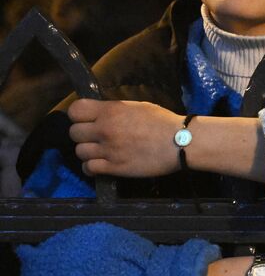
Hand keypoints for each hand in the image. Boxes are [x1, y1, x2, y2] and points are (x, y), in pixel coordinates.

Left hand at [69, 99, 183, 176]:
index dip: (78, 115)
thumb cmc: (163, 122)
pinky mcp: (114, 168)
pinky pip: (88, 168)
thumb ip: (115, 110)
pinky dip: (91, 167)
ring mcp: (108, 150)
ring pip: (79, 151)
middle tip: (96, 137)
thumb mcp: (137, 107)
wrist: (181, 142)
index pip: (75, 110)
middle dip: (83, 134)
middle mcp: (105, 129)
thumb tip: (101, 115)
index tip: (86, 119)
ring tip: (100, 151)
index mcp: (111, 111)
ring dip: (88, 151)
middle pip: (74, 133)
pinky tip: (100, 164)